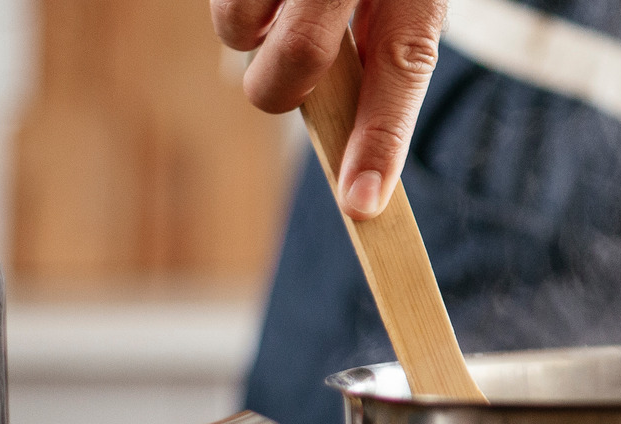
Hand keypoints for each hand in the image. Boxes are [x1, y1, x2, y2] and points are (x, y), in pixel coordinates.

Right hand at [211, 0, 447, 220]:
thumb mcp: (401, 3)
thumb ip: (382, 52)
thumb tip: (353, 152)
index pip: (402, 70)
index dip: (379, 144)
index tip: (360, 207)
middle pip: (299, 53)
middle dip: (280, 88)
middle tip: (288, 83)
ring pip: (236, 25)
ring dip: (246, 39)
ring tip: (275, 17)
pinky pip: (218, 1)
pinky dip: (237, 11)